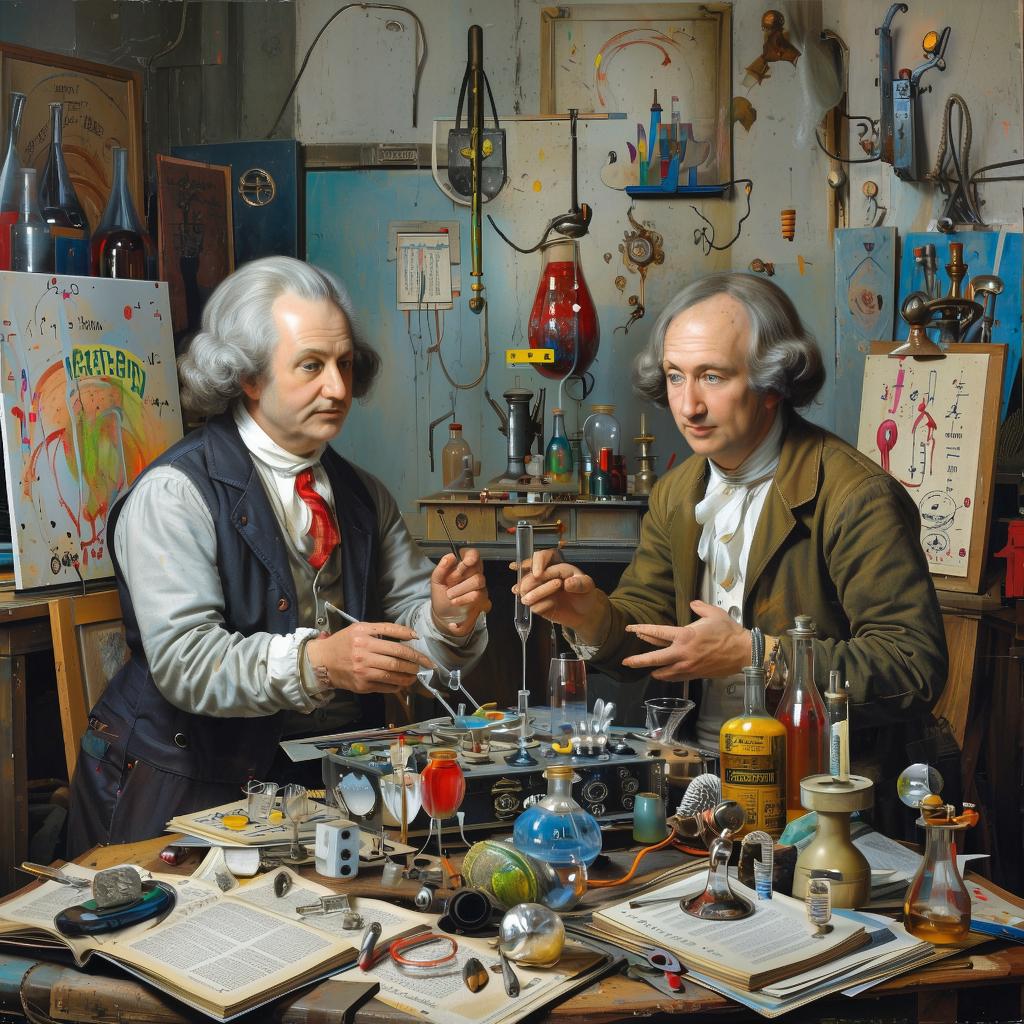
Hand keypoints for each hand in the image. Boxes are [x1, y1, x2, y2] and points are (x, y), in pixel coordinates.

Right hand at [307, 622, 433, 694]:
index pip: (392, 632)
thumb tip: (410, 635)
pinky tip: (403, 682)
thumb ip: (382, 630)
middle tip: (425, 662)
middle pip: (397, 656)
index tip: (419, 639)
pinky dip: (398, 685)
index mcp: (363, 634)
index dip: (408, 636)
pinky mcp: (362, 685)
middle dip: (416, 660)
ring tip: (416, 673)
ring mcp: (363, 669)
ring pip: (393, 672)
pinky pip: (386, 685)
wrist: (322, 662)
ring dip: (409, 674)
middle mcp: (363, 651)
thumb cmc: (343, 643)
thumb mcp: (359, 629)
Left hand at [430, 549, 490, 636]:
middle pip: (476, 568)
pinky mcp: (482, 599)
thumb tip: (450, 556)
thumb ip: (441, 568)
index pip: (472, 554)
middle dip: (460, 574)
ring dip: (460, 588)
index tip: (467, 561)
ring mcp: (480, 586)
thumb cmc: (441, 594)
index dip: (471, 555)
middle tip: (449, 582)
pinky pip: (477, 595)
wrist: (442, 614)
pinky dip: (463, 598)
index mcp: (463, 566)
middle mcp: (474, 573)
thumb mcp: (436, 581)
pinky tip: (455, 601)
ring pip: (477, 580)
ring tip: (450, 595)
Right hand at [512, 547, 609, 640]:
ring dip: (538, 593)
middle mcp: (543, 576)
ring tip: (556, 595)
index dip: (536, 563)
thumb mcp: (588, 585)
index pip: (539, 556)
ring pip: (525, 590)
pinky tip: (553, 604)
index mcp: (554, 565)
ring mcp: (537, 590)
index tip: (539, 574)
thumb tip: (568, 583)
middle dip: (536, 581)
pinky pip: (532, 605)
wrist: (584, 612)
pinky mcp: (536, 604)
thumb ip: (580, 583)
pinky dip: (542, 605)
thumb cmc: (584, 594)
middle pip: (528, 574)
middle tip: (557, 584)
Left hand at [621, 600, 750, 679]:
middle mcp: (682, 653)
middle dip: (637, 660)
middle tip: (625, 661)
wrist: (744, 653)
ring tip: (642, 667)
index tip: (630, 629)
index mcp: (684, 635)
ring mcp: (687, 666)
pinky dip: (666, 675)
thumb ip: (699, 606)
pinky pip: (675, 677)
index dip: (641, 630)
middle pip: (654, 658)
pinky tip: (661, 673)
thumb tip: (692, 603)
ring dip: (651, 669)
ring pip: (663, 671)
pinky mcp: (694, 675)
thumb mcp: (714, 613)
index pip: (657, 633)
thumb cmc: (729, 632)